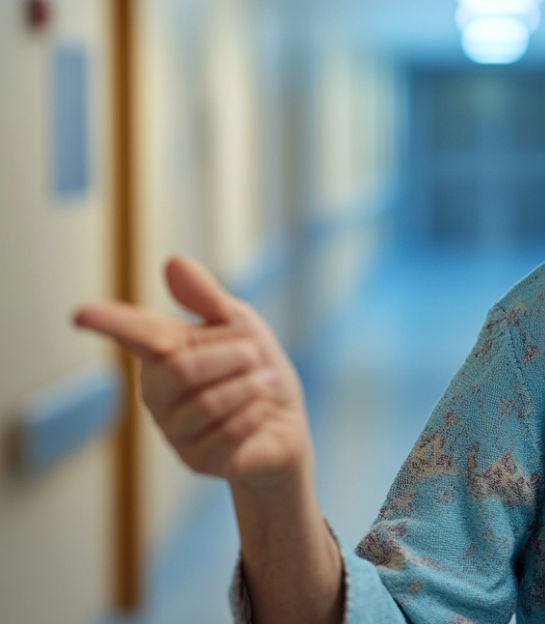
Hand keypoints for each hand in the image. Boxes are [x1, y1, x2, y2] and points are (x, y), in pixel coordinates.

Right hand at [75, 256, 312, 490]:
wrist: (286, 423)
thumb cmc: (256, 368)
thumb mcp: (240, 325)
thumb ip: (206, 298)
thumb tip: (172, 261)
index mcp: (162, 352)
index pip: (133, 333)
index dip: (109, 322)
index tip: (82, 314)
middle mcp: (157, 393)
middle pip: (180, 369)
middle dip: (229, 356)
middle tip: (254, 353)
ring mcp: (173, 431)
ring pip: (206, 404)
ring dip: (248, 386)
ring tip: (263, 381)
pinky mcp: (197, 460)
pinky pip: (226, 433)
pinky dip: (254, 413)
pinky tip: (260, 409)